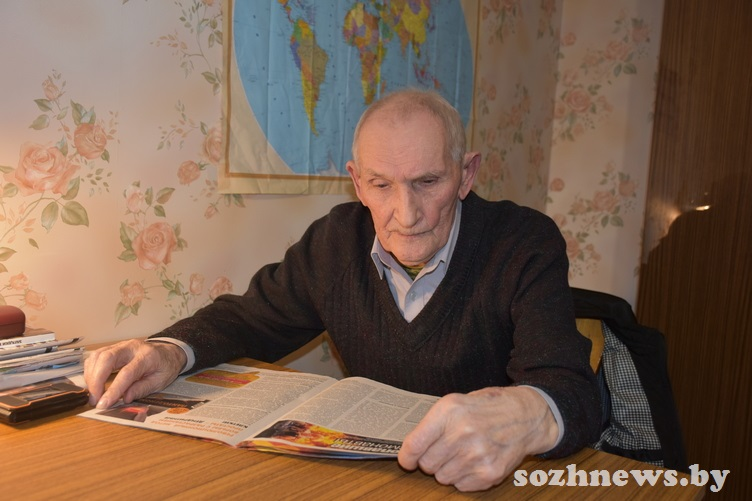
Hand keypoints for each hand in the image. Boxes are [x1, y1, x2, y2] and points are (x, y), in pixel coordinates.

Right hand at [84, 339, 186, 408]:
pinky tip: (93, 383)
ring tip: (94, 394)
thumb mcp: (161, 381)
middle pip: (107, 359)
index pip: (126, 373)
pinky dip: (91, 370)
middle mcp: (132, 347)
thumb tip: (125, 398)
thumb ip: (143, 389)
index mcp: (147, 356)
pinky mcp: (113, 347)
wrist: (168, 352)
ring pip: (98, 355)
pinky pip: (96, 356)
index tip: (104, 404)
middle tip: (95, 400)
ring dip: (91, 376)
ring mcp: (121, 345)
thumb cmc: (165, 367)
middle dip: (96, 381)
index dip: (113, 390)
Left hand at [397, 386, 557, 491]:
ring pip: (442, 478)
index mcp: (450, 412)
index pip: (415, 444)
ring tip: (462, 453)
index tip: (407, 460)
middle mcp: (462, 434)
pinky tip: (475, 461)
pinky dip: (464, 477)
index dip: (407, 456)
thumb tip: (410, 449)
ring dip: (447, 469)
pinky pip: (461, 486)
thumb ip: (432, 424)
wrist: (525, 416)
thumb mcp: (456, 402)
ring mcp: (477, 456)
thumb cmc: (487, 408)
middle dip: (430, 460)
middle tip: (444, 449)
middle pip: (427, 465)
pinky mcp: (489, 473)